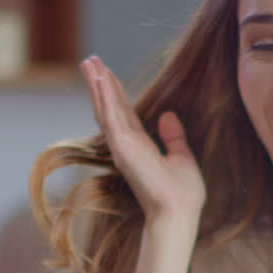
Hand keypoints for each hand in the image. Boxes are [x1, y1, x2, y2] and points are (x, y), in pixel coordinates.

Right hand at [81, 56, 205, 226]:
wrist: (179, 212)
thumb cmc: (182, 194)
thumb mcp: (182, 157)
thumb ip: (174, 136)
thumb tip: (168, 115)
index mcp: (139, 145)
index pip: (124, 113)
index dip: (115, 92)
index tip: (107, 73)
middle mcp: (126, 144)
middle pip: (109, 107)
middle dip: (100, 83)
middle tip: (90, 60)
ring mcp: (122, 145)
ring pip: (105, 108)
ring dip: (97, 84)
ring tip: (89, 62)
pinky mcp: (122, 147)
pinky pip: (110, 116)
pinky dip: (104, 96)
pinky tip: (99, 78)